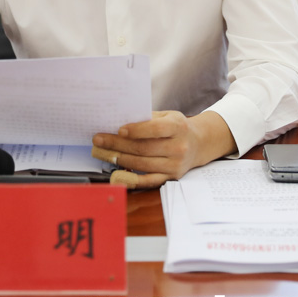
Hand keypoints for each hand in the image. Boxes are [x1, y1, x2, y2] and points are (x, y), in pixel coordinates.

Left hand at [91, 110, 235, 187]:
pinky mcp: (171, 177)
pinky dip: (131, 179)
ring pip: (142, 164)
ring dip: (119, 159)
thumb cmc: (177, 127)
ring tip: (102, 153)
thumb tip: (119, 120)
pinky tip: (116, 174)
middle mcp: (179, 146)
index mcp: (178, 126)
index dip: (137, 130)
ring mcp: (175, 164)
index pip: (156, 129)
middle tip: (99, 140)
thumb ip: (148, 118)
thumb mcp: (168, 115)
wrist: (198, 143)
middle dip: (118, 145)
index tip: (119, 130)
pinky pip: (148, 181)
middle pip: (144, 148)